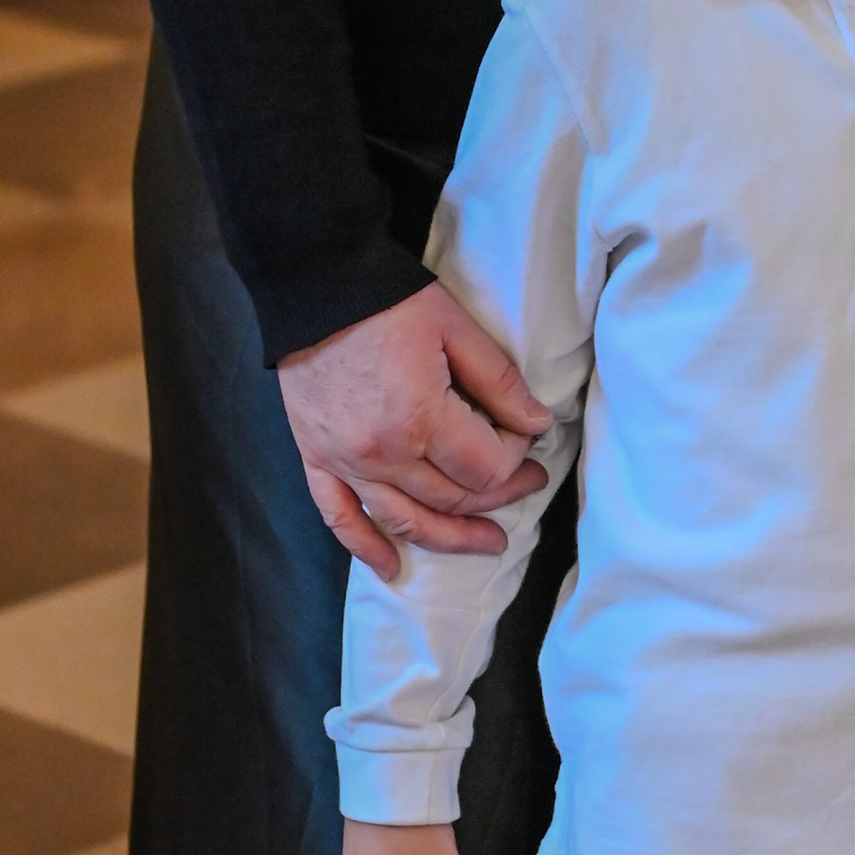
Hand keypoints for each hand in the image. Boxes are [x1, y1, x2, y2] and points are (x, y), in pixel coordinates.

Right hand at [278, 284, 551, 577]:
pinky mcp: (317, 459)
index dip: (516, 456)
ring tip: (488, 543)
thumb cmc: (389, 302)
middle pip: (453, 497)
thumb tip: (539, 425)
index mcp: (421, 419)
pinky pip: (341, 518)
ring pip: (406, 519)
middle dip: (498, 494)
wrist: (314, 286)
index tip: (525, 433)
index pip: (486, 467)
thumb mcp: (456, 330)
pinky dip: (367, 548)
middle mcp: (383, 454)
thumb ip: (500, 383)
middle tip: (529, 483)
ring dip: (450, 536)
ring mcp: (346, 462)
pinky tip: (392, 569)